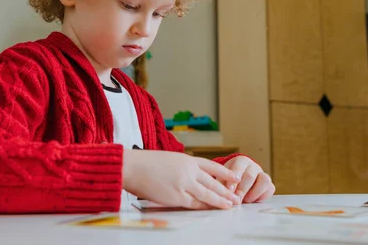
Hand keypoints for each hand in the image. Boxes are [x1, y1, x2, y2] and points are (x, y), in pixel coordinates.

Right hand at [122, 150, 240, 209]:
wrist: (132, 167)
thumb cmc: (144, 162)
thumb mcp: (168, 158)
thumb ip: (181, 166)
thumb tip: (189, 176)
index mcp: (186, 159)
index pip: (211, 166)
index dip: (224, 172)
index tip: (234, 177)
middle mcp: (188, 170)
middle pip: (213, 182)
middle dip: (226, 190)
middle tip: (236, 196)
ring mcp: (184, 184)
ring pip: (208, 194)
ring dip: (220, 200)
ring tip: (230, 205)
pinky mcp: (177, 197)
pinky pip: (195, 203)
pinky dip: (205, 207)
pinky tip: (212, 209)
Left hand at [222, 156, 274, 203]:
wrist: (237, 180)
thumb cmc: (228, 178)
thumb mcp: (222, 178)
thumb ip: (221, 184)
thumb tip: (220, 195)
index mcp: (241, 161)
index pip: (238, 167)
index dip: (234, 179)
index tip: (229, 190)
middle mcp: (253, 166)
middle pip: (250, 176)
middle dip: (242, 189)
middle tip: (236, 200)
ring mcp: (263, 175)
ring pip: (264, 181)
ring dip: (254, 193)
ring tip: (245, 201)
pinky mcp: (269, 185)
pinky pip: (270, 189)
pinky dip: (262, 196)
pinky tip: (252, 201)